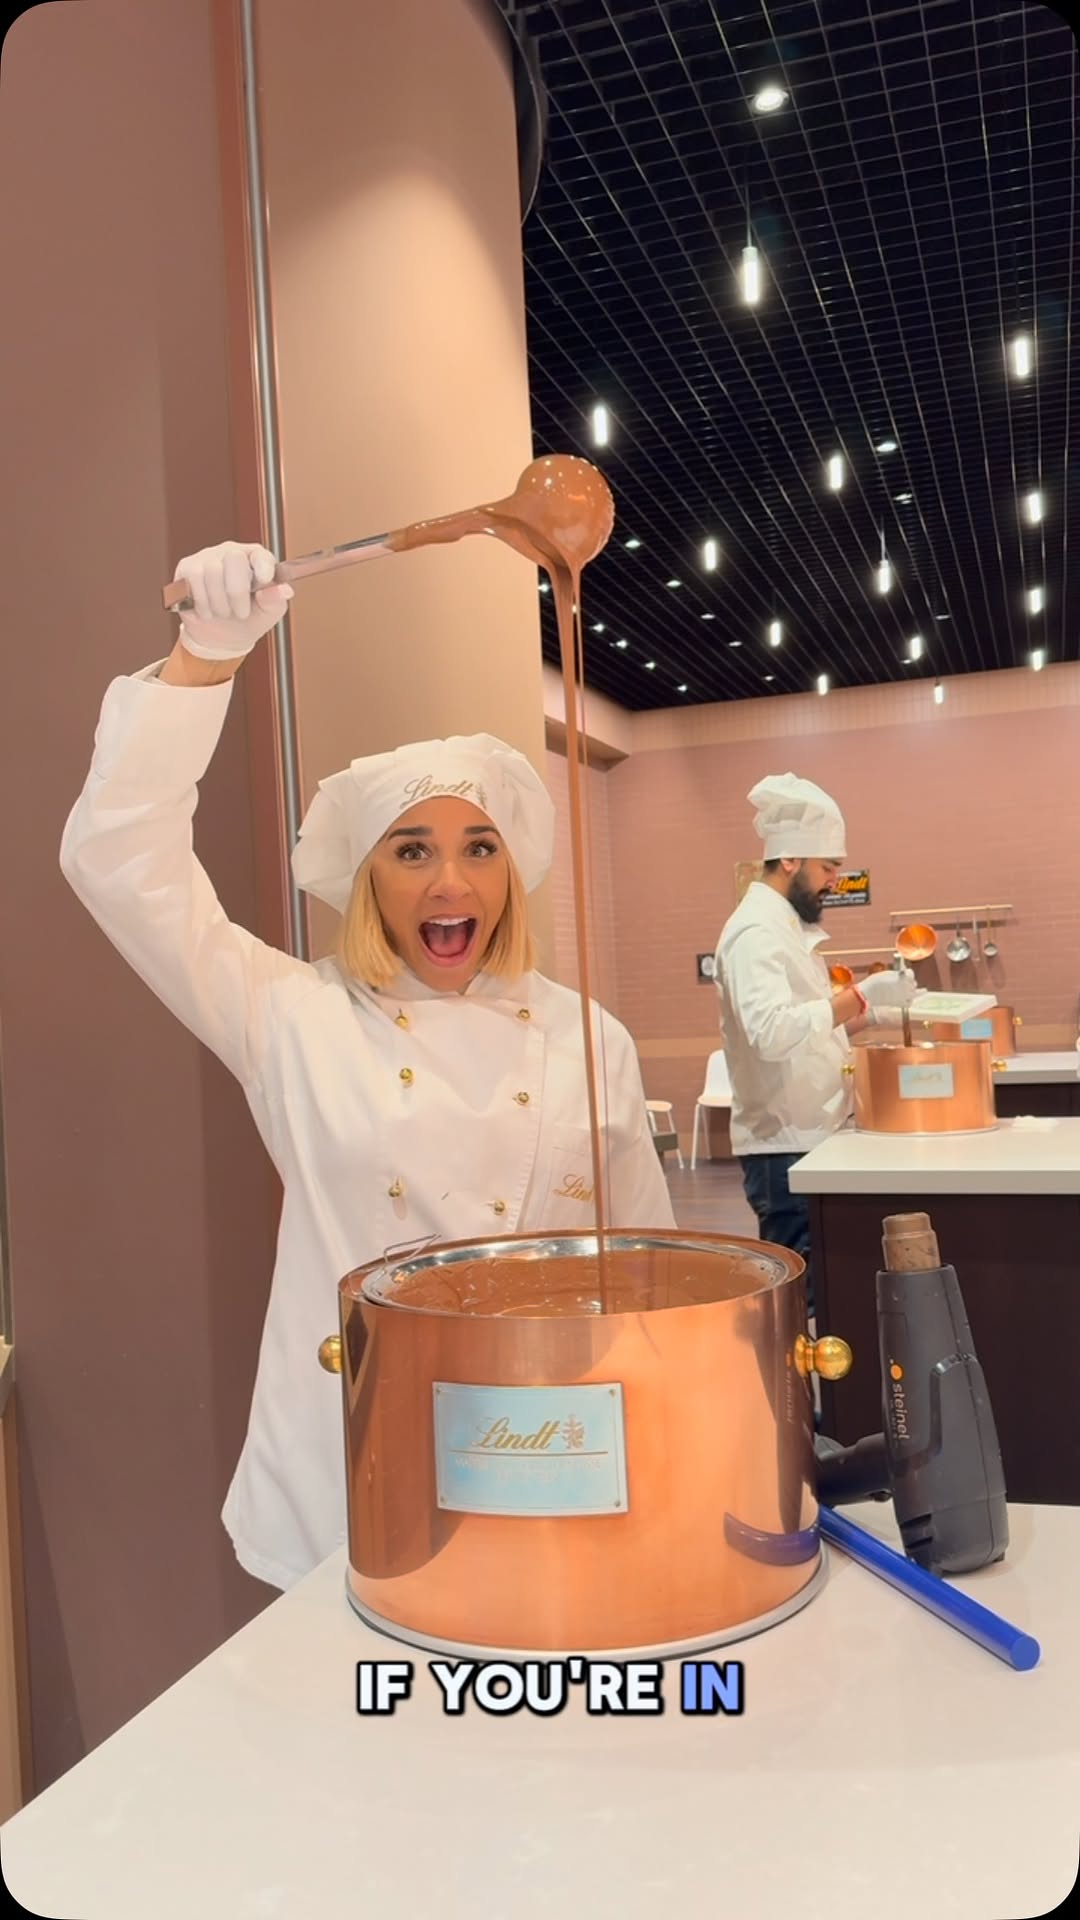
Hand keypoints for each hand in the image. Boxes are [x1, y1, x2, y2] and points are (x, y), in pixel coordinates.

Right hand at [172, 542, 292, 659]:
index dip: (262, 565)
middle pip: (234, 559)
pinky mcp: (187, 568)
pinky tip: (207, 610)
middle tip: (241, 613)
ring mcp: (207, 558)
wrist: (219, 638)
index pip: (260, 554)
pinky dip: (201, 602)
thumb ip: (276, 600)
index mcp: (255, 560)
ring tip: (223, 613)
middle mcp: (231, 553)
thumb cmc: (247, 620)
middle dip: (237, 593)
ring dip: (219, 602)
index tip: (264, 580)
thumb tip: (285, 590)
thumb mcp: (267, 614)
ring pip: (211, 571)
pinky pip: (193, 579)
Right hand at [858, 966, 917, 1012]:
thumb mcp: (889, 974)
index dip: (907, 973)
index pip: (911, 973)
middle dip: (909, 982)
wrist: (870, 993)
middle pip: (913, 983)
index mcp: (905, 976)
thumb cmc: (876, 982)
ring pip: (913, 993)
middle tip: (903, 982)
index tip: (905, 973)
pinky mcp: (901, 1004)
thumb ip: (898, 974)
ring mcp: (905, 996)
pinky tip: (904, 998)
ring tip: (904, 990)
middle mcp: (907, 986)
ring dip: (910, 991)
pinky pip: (909, 1002)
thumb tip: (903, 975)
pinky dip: (908, 1000)